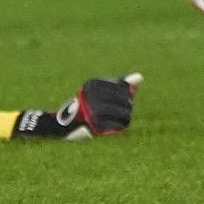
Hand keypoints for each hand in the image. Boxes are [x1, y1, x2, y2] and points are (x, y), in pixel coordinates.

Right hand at [14, 72, 139, 139]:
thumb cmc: (86, 106)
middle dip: (128, 106)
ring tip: (123, 119)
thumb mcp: (100, 92)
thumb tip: (140, 77)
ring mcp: (94, 110)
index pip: (123, 87)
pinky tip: (117, 126)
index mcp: (94, 84)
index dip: (127, 93)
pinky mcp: (95, 125)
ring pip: (124, 113)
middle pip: (125, 100)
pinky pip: (117, 126)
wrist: (62, 125)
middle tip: (125, 110)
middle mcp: (93, 96)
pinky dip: (120, 126)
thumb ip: (120, 84)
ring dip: (126, 117)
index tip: (124, 97)